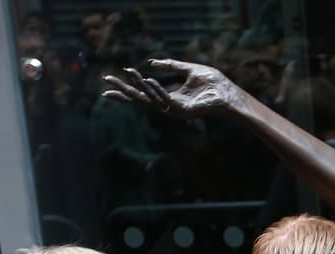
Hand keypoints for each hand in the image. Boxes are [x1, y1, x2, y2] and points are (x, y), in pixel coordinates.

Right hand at [101, 58, 237, 116]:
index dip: (126, 91)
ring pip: (151, 99)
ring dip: (138, 85)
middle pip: (141, 100)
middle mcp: (169, 106)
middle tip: (105, 82)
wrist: (228, 92)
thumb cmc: (212, 83)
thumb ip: (170, 66)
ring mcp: (175, 110)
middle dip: (123, 91)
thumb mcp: (188, 69)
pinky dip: (157, 89)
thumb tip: (151, 62)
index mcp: (169, 97)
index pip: (143, 95)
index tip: (107, 88)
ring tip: (127, 72)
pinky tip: (147, 79)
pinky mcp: (183, 110)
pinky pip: (166, 99)